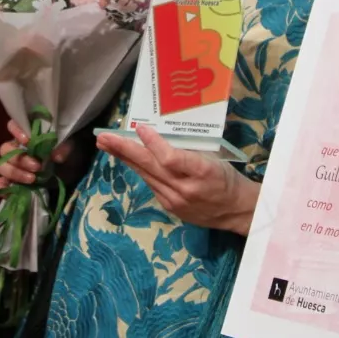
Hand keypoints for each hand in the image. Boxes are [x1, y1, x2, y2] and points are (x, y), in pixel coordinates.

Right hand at [0, 119, 75, 190]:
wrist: (74, 175)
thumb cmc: (71, 156)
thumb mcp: (73, 148)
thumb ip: (65, 148)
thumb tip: (56, 156)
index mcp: (29, 136)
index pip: (14, 126)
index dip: (16, 131)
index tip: (28, 141)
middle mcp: (18, 149)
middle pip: (5, 150)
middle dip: (19, 159)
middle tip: (37, 167)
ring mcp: (15, 167)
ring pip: (2, 166)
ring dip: (14, 173)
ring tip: (32, 180)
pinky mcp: (15, 183)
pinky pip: (0, 184)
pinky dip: (2, 187)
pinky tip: (9, 192)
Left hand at [97, 124, 259, 235]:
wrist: (235, 210)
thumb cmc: (226, 177)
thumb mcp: (213, 158)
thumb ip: (187, 150)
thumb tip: (157, 137)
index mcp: (202, 172)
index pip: (170, 158)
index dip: (153, 143)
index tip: (139, 127)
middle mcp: (185, 188)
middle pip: (149, 166)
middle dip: (123, 149)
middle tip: (103, 137)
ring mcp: (175, 201)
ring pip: (145, 175)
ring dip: (124, 158)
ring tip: (106, 145)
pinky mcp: (169, 208)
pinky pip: (151, 184)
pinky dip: (140, 170)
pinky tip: (128, 159)